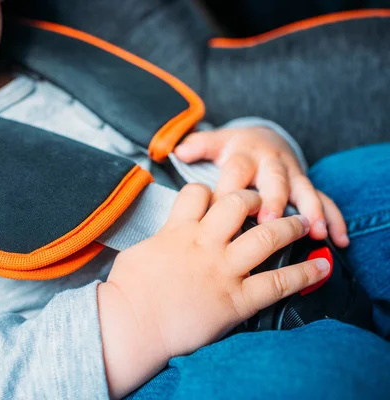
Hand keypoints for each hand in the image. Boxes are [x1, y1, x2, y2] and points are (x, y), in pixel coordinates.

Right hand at [98, 185, 329, 397]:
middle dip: (257, 198)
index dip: (213, 190)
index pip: (199, 193)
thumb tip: (166, 236)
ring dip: (290, 226)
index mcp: (177, 231)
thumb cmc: (127, 292)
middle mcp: (204, 243)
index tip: (220, 196)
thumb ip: (161, 238)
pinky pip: (277, 282)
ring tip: (303, 223)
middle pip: (239, 204)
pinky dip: (304, 274)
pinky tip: (319, 268)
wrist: (131, 324)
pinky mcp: (236, 299)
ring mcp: (222, 270)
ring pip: (266, 236)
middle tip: (268, 202)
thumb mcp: (138, 253)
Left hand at [174, 126, 348, 246]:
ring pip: (303, 190)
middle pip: (274, 179)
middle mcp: (270, 163)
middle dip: (275, 199)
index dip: (231, 187)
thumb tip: (178, 149)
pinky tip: (338, 240)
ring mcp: (291, 175)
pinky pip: (325, 201)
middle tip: (271, 220)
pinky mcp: (305, 186)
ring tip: (315, 231)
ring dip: (311, 211)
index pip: (236, 169)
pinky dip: (334, 219)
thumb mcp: (214, 143)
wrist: (263, 138)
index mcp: (244, 154)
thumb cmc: (233, 149)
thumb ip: (198, 147)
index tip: (225, 205)